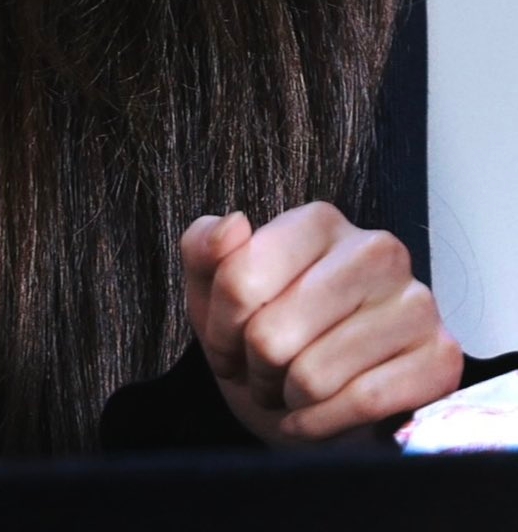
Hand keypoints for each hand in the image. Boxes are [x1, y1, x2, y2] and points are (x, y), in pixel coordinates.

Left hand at [181, 202, 463, 446]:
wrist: (319, 395)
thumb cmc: (268, 331)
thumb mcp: (215, 288)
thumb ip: (204, 247)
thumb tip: (233, 226)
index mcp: (319, 221)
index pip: (240, 280)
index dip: (221, 328)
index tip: (228, 340)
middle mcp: (375, 250)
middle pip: (273, 333)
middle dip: (256, 368)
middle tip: (263, 370)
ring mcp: (415, 302)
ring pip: (314, 374)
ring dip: (289, 398)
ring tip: (291, 389)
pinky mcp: (440, 357)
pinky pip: (364, 403)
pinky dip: (325, 422)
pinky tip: (315, 416)